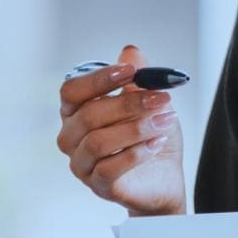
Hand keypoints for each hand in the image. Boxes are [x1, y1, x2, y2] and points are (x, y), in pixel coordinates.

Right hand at [57, 45, 185, 215]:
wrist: (162, 175)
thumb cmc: (148, 135)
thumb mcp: (148, 100)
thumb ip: (138, 77)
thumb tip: (130, 51)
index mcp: (76, 112)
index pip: (72, 91)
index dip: (99, 79)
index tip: (131, 71)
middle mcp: (71, 138)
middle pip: (88, 115)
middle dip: (129, 104)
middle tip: (161, 97)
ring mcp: (82, 164)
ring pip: (98, 142)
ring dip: (136, 128)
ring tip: (166, 120)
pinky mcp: (98, 186)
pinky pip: (109, 168)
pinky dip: (137, 153)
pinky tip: (158, 142)